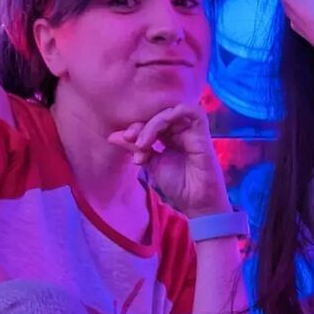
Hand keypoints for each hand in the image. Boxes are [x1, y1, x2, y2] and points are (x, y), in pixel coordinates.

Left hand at [108, 103, 228, 217]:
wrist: (196, 203)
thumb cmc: (178, 187)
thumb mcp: (150, 165)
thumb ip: (135, 149)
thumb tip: (112, 136)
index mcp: (170, 138)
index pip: (151, 123)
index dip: (136, 128)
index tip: (124, 141)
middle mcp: (181, 132)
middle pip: (159, 116)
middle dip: (141, 125)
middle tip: (130, 140)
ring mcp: (192, 130)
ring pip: (169, 112)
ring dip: (152, 124)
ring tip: (142, 144)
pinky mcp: (202, 131)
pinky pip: (188, 110)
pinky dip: (169, 116)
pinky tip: (157, 132)